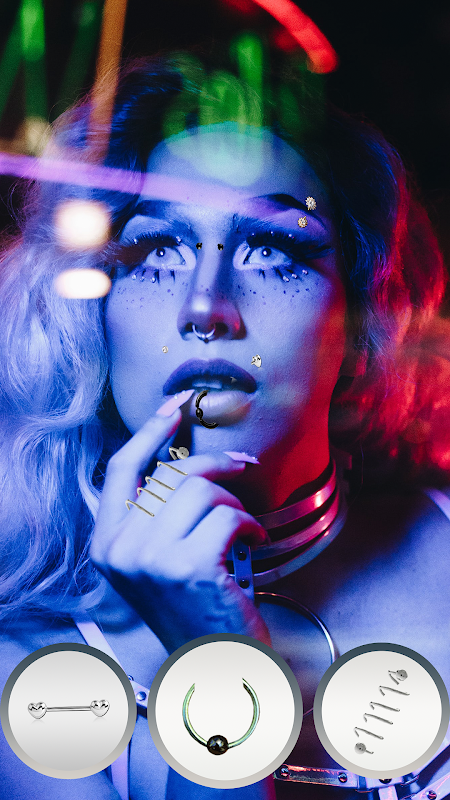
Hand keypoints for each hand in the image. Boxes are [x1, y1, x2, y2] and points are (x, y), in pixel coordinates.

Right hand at [90, 409, 269, 652]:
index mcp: (106, 543)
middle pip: (171, 473)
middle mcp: (120, 549)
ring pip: (202, 489)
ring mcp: (151, 558)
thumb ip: (157, 513)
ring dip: (234, 502)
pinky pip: (229, 514)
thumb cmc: (193, 605)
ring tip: (243, 526)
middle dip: (216, 465)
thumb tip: (184, 456)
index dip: (150, 431)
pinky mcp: (189, 565)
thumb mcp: (158, 557)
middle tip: (245, 466)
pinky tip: (254, 543)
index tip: (176, 406)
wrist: (215, 665)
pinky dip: (250, 523)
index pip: (122, 469)